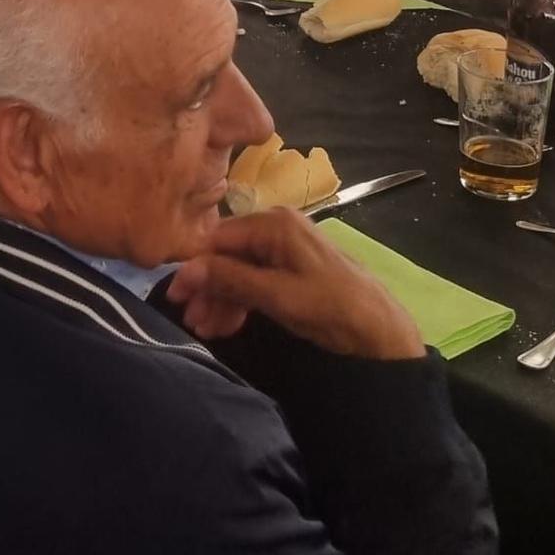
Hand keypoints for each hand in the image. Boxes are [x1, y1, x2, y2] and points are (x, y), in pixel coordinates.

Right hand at [166, 208, 423, 360]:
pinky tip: (226, 325)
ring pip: (238, 270)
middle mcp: (275, 227)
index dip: (194, 268)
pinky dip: (240, 302)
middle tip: (192, 321)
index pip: (217, 239)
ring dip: (221, 300)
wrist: (379, 329)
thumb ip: (230, 279)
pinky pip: (255, 279)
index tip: (175, 298)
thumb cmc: (329, 307)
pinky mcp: (290, 267)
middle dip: (208, 289)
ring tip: (207, 331)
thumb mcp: (276, 296)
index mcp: (273, 223)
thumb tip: (184, 270)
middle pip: (226, 255)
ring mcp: (283, 246)